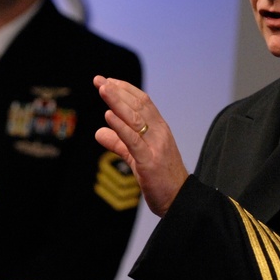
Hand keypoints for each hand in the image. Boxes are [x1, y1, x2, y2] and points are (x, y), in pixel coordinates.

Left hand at [93, 76, 189, 215]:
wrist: (180, 200)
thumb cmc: (160, 177)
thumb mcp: (137, 156)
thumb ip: (119, 143)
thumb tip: (99, 132)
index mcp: (159, 129)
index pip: (142, 102)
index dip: (124, 89)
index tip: (107, 81)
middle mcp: (160, 133)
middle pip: (138, 105)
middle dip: (117, 91)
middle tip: (99, 80)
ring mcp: (156, 146)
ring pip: (135, 119)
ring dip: (118, 102)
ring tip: (103, 89)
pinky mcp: (149, 162)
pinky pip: (134, 141)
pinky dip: (121, 128)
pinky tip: (108, 117)